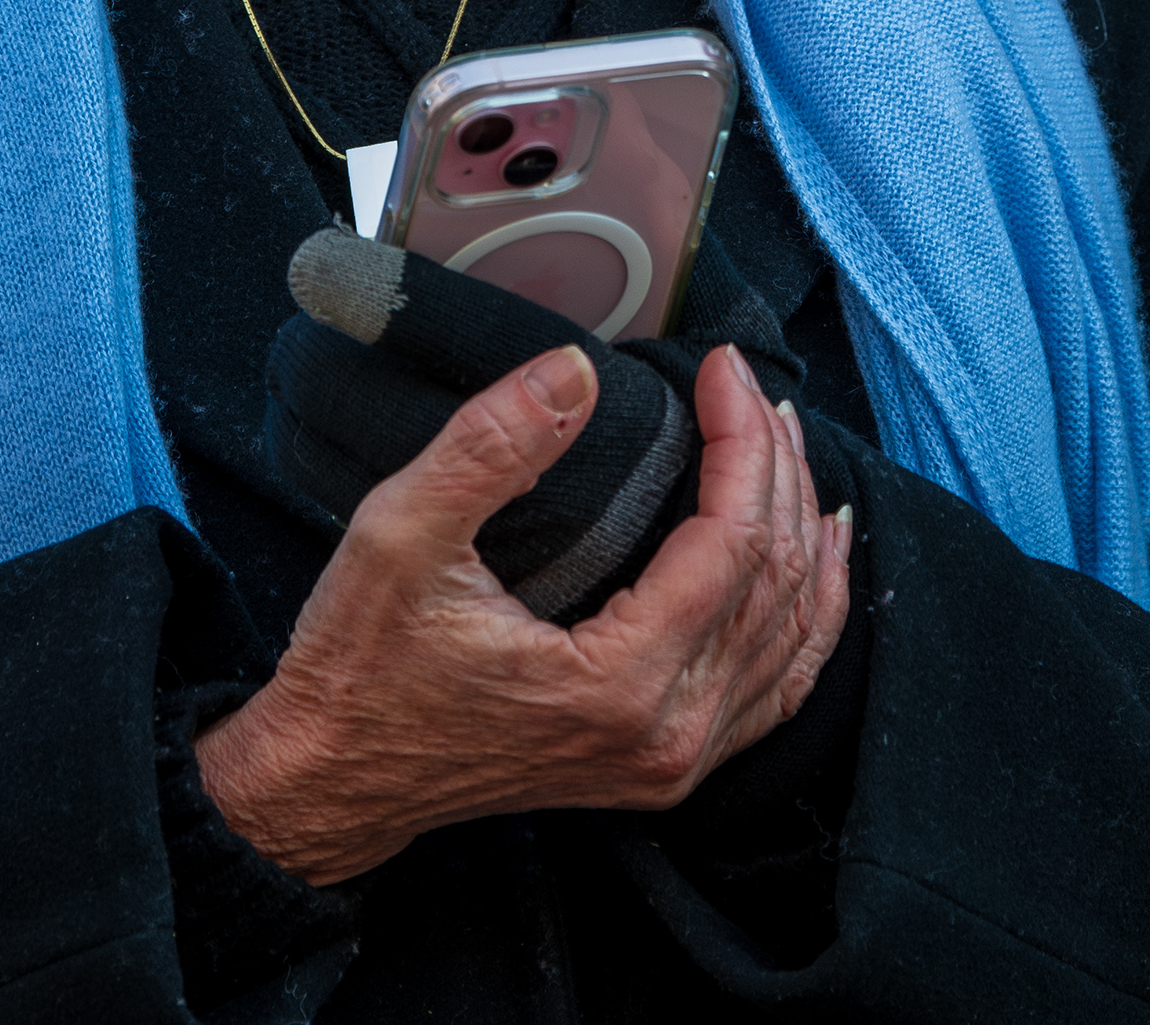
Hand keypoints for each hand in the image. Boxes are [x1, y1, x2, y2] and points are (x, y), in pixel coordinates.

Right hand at [197, 340, 851, 884]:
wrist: (328, 782)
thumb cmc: (359, 669)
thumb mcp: (399, 539)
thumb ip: (489, 449)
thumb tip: (574, 370)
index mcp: (617, 683)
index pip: (731, 539)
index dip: (741, 439)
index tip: (722, 368)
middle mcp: (667, 734)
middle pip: (775, 578)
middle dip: (776, 467)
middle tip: (751, 391)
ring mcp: (673, 760)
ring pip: (793, 631)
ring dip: (803, 529)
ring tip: (791, 445)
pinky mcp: (664, 765)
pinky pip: (778, 685)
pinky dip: (811, 613)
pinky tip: (820, 558)